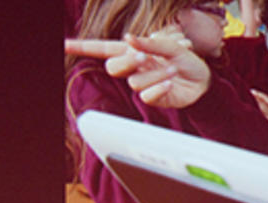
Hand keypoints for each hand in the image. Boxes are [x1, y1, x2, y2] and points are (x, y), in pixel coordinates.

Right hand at [65, 32, 209, 107]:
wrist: (204, 80)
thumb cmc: (187, 60)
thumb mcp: (172, 46)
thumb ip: (151, 43)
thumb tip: (129, 40)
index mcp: (134, 51)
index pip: (104, 48)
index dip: (83, 47)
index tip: (64, 44)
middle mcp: (135, 67)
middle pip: (113, 66)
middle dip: (127, 60)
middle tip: (145, 57)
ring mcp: (143, 84)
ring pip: (134, 82)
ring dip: (154, 74)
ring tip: (172, 69)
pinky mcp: (153, 98)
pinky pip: (146, 95)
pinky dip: (158, 87)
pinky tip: (170, 83)